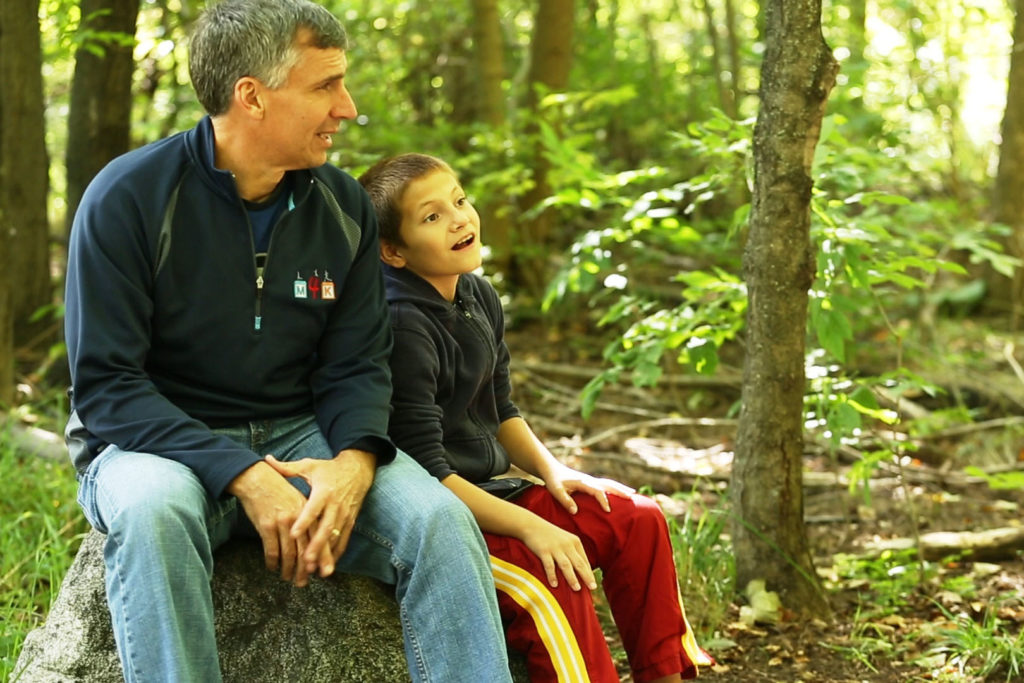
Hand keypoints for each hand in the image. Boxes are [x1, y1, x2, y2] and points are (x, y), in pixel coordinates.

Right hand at [226, 461, 318, 586]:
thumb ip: (307, 518)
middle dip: (305, 569)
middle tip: (303, 582)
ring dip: (288, 569)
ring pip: (289, 553)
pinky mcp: (266, 525)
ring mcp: (283, 522)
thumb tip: (314, 540)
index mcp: (309, 511)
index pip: (320, 538)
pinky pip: (272, 550)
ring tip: (287, 578)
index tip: (324, 572)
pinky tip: (272, 567)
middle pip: (306, 549)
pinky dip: (272, 562)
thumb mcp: (298, 500)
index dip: (322, 557)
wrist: (257, 478)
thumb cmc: (279, 490)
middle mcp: (299, 518)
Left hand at [263, 449, 375, 578]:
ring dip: (326, 554)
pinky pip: (344, 540)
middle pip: (325, 528)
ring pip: (335, 537)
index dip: (303, 521)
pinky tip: (328, 566)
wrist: (358, 470)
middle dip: (316, 546)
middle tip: (306, 561)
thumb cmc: (329, 469)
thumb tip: (267, 460)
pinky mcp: (350, 521)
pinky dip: (336, 554)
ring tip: (316, 570)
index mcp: (323, 491)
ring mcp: (344, 515)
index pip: (313, 508)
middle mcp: (335, 505)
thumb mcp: (310, 466)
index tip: (293, 534)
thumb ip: (288, 468)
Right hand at [519, 517, 596, 591]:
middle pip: (579, 563)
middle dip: (586, 576)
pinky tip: (554, 585)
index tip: (593, 584)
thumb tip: (580, 570)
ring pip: (566, 565)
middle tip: (592, 588)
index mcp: (575, 542)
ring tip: (577, 588)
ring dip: (572, 578)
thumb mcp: (565, 540)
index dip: (589, 573)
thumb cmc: (550, 535)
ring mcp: (555, 548)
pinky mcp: (544, 551)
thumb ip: (573, 552)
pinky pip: (549, 565)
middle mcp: (567, 544)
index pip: (584, 560)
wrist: (531, 525)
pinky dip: (552, 575)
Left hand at [543, 464, 634, 514]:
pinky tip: (621, 493)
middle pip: (608, 484)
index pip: (596, 491)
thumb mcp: (556, 491)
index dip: (603, 500)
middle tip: (631, 498)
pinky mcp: (590, 482)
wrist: (552, 469)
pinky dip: (615, 487)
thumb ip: (565, 500)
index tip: (608, 510)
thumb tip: (575, 512)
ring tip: (633, 494)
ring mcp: (591, 480)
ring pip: (609, 483)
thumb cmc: (553, 481)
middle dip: (620, 491)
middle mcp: (589, 480)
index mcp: (583, 482)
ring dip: (620, 488)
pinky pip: (606, 485)